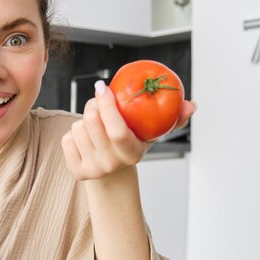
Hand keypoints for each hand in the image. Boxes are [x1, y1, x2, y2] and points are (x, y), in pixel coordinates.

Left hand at [61, 80, 195, 181]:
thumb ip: (174, 118)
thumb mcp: (153, 132)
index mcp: (132, 154)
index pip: (117, 131)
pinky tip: (86, 137)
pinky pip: (67, 139)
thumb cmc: (134, 142)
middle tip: (100, 100)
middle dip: (93, 104)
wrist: (113, 172)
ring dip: (84, 119)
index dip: (108, 107)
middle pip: (92, 123)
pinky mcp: (76, 171)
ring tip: (97, 124)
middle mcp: (112, 164)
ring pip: (78, 128)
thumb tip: (191, 105)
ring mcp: (93, 170)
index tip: (103, 87)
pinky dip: (74, 132)